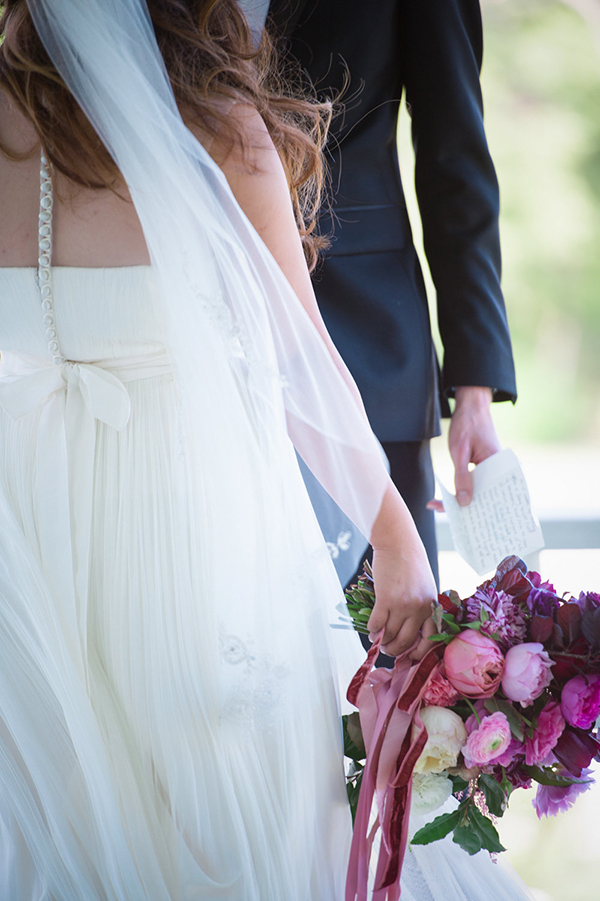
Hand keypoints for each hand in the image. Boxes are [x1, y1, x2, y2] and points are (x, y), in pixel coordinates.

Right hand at [367, 541, 436, 658]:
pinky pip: (377, 623)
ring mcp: (403, 604)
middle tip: (388, 650)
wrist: (399, 543)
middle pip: (407, 641)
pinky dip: (372, 630)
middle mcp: (420, 608)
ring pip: (390, 634)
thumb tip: (411, 632)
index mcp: (432, 606)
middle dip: (395, 650)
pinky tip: (371, 630)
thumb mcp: (426, 587)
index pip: (430, 639)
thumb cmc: (411, 563)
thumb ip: (422, 607)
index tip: (409, 657)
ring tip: (377, 640)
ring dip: (382, 641)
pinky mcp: (385, 599)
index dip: (418, 653)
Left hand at [427, 386, 500, 510]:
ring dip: (463, 502)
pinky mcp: (484, 469)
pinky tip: (448, 501)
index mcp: (501, 466)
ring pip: (479, 493)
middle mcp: (501, 471)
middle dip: (469, 510)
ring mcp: (493, 470)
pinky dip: (463, 492)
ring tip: (442, 509)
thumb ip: (462, 477)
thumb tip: (464, 503)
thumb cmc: (467, 425)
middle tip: (451, 520)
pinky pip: (475, 485)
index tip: (469, 524)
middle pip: (487, 497)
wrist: (471, 407)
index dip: (483, 511)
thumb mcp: (460, 451)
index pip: (494, 495)